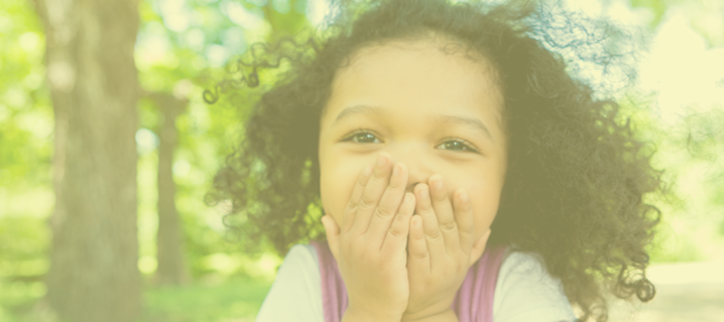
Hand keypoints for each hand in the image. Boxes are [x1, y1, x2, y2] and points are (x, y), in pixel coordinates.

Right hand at [321, 152, 415, 321]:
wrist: (370, 313)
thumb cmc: (361, 284)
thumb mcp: (343, 258)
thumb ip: (334, 236)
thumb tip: (324, 217)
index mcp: (347, 237)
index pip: (355, 202)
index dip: (365, 181)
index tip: (373, 162)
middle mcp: (355, 240)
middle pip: (368, 202)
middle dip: (379, 177)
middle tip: (389, 156)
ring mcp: (369, 250)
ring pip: (383, 212)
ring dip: (394, 188)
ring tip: (404, 169)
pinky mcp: (386, 260)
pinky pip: (396, 231)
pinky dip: (404, 213)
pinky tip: (412, 198)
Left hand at [402, 174, 490, 320]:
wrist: (426, 312)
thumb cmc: (440, 279)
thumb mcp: (461, 263)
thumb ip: (474, 245)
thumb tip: (489, 225)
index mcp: (463, 253)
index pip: (467, 227)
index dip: (465, 208)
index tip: (461, 188)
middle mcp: (454, 260)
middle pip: (449, 225)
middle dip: (441, 200)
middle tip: (434, 177)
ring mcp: (438, 269)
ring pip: (433, 235)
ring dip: (427, 211)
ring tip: (419, 189)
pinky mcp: (421, 277)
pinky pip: (419, 253)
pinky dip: (416, 236)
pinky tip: (410, 218)